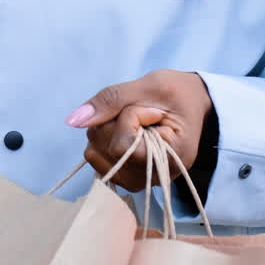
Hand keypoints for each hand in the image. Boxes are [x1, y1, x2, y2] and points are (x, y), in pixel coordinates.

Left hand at [65, 70, 212, 191]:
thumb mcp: (151, 85)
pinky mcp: (124, 175)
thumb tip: (75, 120)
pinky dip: (102, 136)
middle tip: (141, 111)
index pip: (123, 147)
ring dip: (105, 128)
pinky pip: (94, 155)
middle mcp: (154, 178)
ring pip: (95, 153)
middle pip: (105, 149)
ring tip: (134, 121)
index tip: (150, 108)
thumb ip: (113, 99)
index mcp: (173, 158)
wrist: (189, 103)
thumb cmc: (176, 92)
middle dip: (114, 120)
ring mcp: (138, 180)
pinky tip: (124, 130)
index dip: (127, 118)